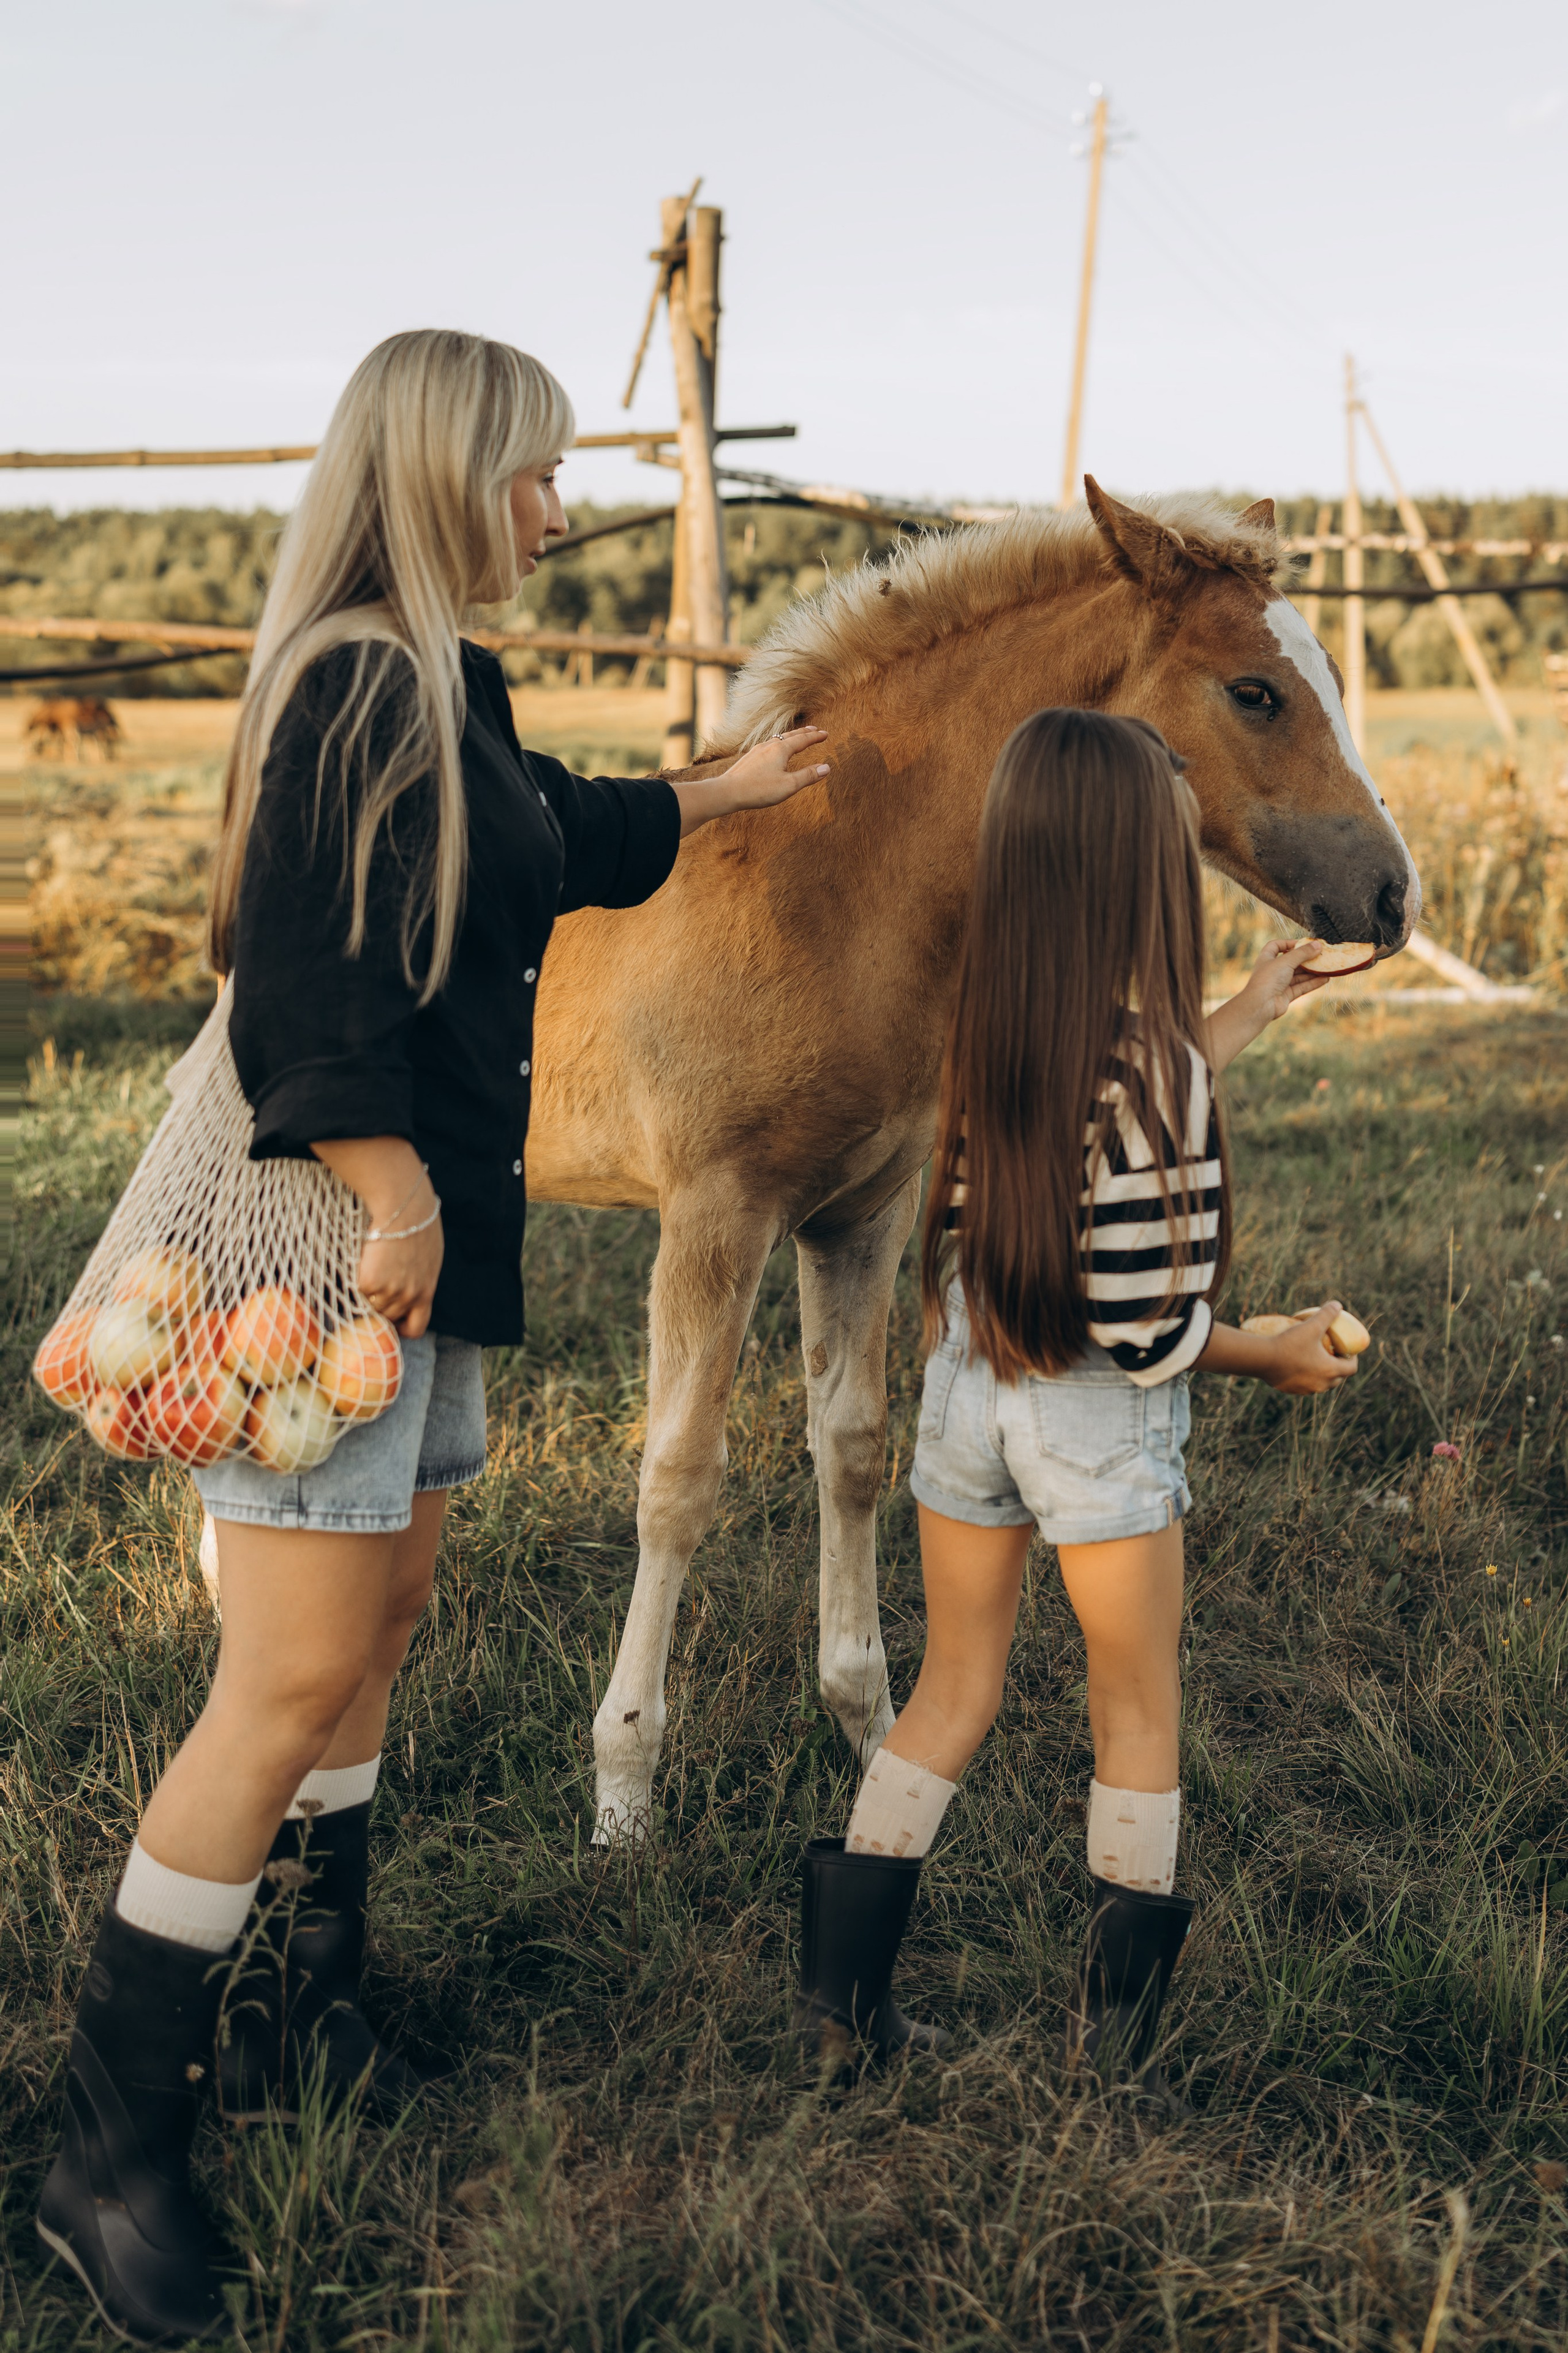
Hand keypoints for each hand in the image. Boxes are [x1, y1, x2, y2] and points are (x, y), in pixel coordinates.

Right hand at [357, 1207, 443, 1338]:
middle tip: (375, 1284)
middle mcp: (409, 1297)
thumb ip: (422, 1278)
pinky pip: (357, 1289)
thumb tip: (414, 1288)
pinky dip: (357, 1277)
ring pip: (370, 1304)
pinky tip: (364, 1258)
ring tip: (372, 1265)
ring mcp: (389, 1291)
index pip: (417, 1327)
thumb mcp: (430, 1257)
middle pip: (389, 1316)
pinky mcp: (369, 1282)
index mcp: (427, 1291)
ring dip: (368, 1291)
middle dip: (381, 1305)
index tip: (393, 1321)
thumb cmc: (419, 1223)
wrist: (403, 1208)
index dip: (403, 1328)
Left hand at [674, 726, 831, 835]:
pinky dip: (778, 743)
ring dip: (790, 736)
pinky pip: (768, 745)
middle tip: (815, 729)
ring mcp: (758, 750)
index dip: (816, 737)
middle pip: (790, 735)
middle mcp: (769, 745)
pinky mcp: (750, 757)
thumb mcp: (788, 786)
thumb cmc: (759, 790)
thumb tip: (827, 768)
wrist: (728, 791)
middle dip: (804, 732)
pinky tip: (773, 750)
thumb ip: (808, 776)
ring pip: (778, 739)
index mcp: (781, 750)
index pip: (803, 740)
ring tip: (796, 737)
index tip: (826, 733)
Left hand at [1206, 940, 1329, 1071]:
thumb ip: (1303, 953)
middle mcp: (1273, 970)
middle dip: (1306, 958)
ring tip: (1328, 966)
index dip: (1288, 943)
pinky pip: (1302, 987)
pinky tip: (1326, 979)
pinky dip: (1313, 983)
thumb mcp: (1286, 961)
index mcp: (1267, 959)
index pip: (1276, 946)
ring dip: (1313, 971)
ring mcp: (1280, 983)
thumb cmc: (1269, 979)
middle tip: (1322, 955)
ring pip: (1299, 975)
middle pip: (1292, 961)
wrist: (1260, 1005)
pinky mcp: (1286, 995)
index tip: (1303, 943)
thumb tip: (1318, 945)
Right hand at [1262, 1301, 1359, 1395]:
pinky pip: (1305, 1385)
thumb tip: (1338, 1304)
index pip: (1351, 1368)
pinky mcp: (1292, 1390)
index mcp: (1330, 1371)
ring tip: (1315, 1359)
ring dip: (1322, 1373)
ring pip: (1321, 1383)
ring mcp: (1306, 1389)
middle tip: (1331, 1352)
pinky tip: (1299, 1366)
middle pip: (1338, 1377)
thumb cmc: (1289, 1343)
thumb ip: (1326, 1315)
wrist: (1262, 1359)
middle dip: (1338, 1365)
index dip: (1352, 1358)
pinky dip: (1306, 1377)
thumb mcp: (1311, 1326)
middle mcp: (1321, 1384)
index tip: (1346, 1350)